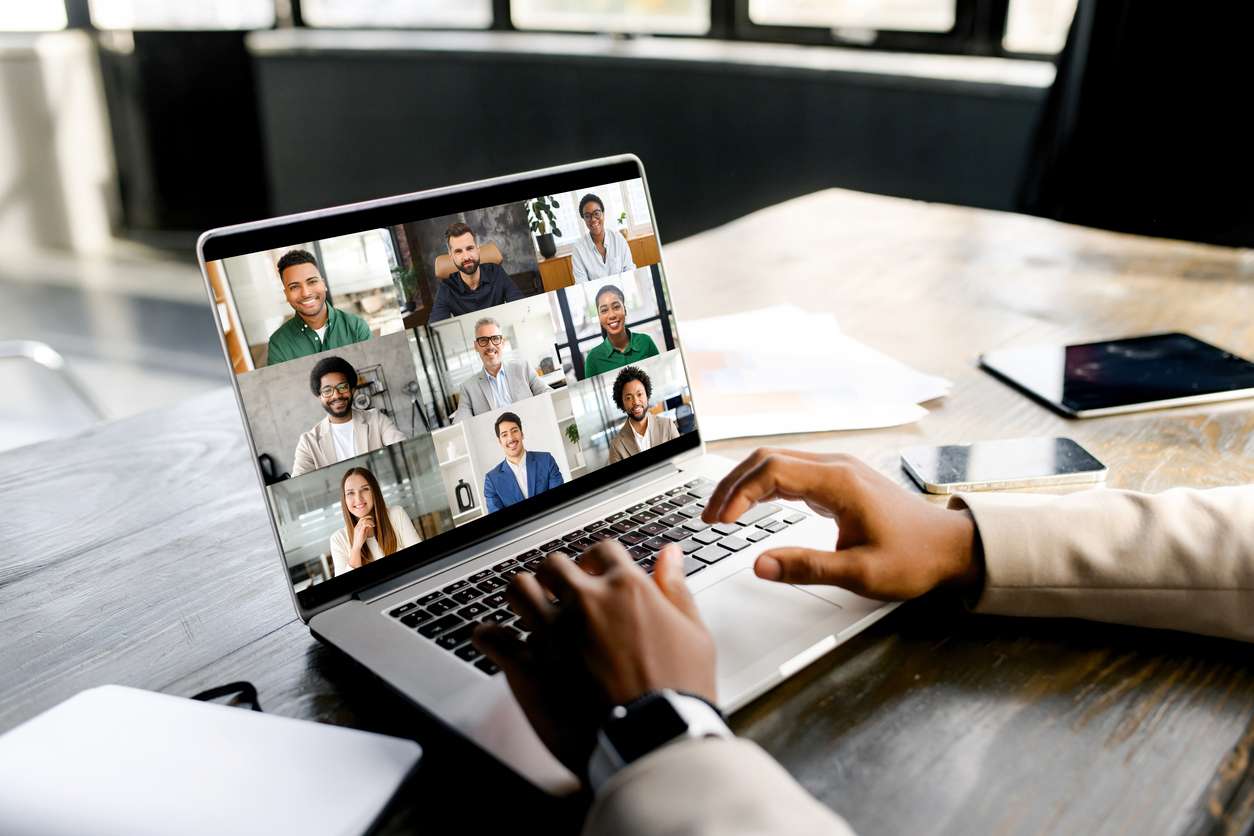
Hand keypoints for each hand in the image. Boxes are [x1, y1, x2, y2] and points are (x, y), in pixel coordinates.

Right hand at [349, 517, 373, 567]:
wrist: (357, 545)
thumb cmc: (360, 540)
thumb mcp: (364, 533)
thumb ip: (366, 529)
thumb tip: (369, 526)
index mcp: (357, 527)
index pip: (361, 520)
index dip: (366, 517)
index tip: (370, 518)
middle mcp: (357, 527)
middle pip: (362, 519)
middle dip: (367, 517)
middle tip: (372, 518)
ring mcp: (358, 529)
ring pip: (364, 521)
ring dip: (369, 522)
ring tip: (373, 525)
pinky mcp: (360, 531)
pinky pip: (364, 525)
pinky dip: (369, 524)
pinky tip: (371, 526)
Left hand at [473, 543, 715, 778]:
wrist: (651, 742)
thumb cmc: (678, 693)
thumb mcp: (693, 634)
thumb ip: (675, 589)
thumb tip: (668, 555)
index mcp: (626, 589)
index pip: (602, 548)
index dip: (597, 558)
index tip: (595, 570)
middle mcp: (585, 602)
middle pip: (554, 565)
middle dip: (556, 576)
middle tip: (560, 593)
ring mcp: (552, 633)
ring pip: (518, 589)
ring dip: (523, 596)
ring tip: (528, 608)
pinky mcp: (528, 666)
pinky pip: (492, 637)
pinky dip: (489, 635)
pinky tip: (494, 638)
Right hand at [703, 449, 981, 599]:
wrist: (950, 547)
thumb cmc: (914, 559)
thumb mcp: (860, 573)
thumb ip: (806, 568)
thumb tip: (759, 565)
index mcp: (838, 482)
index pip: (771, 472)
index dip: (738, 495)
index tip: (720, 523)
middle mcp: (835, 467)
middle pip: (766, 459)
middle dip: (731, 485)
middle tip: (708, 518)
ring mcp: (837, 470)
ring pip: (776, 462)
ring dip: (745, 483)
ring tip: (722, 513)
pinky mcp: (838, 480)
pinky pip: (790, 472)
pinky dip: (763, 487)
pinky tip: (751, 507)